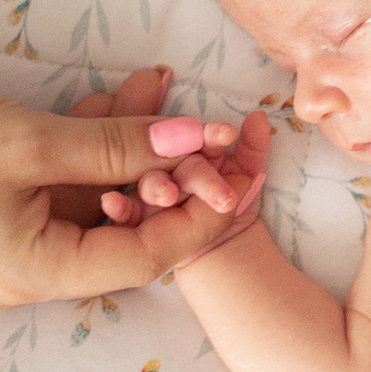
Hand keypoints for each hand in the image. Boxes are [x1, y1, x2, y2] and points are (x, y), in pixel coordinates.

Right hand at [0, 65, 257, 307]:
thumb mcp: (30, 140)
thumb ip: (119, 145)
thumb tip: (198, 140)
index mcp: (37, 275)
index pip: (146, 258)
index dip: (200, 217)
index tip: (244, 175)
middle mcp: (28, 272)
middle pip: (126, 227)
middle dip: (170, 169)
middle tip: (214, 124)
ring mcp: (11, 241)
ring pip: (98, 195)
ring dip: (132, 143)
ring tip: (164, 82)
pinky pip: (65, 180)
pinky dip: (94, 141)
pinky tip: (125, 92)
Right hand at [98, 105, 274, 231]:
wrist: (221, 254)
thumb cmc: (233, 201)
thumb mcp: (248, 174)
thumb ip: (253, 146)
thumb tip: (259, 118)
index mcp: (191, 152)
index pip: (198, 140)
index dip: (211, 135)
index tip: (227, 134)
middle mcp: (168, 169)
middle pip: (175, 164)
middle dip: (192, 174)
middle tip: (214, 190)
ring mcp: (149, 192)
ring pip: (149, 185)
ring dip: (155, 186)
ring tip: (165, 195)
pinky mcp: (129, 218)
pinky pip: (123, 214)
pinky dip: (119, 208)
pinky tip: (111, 203)